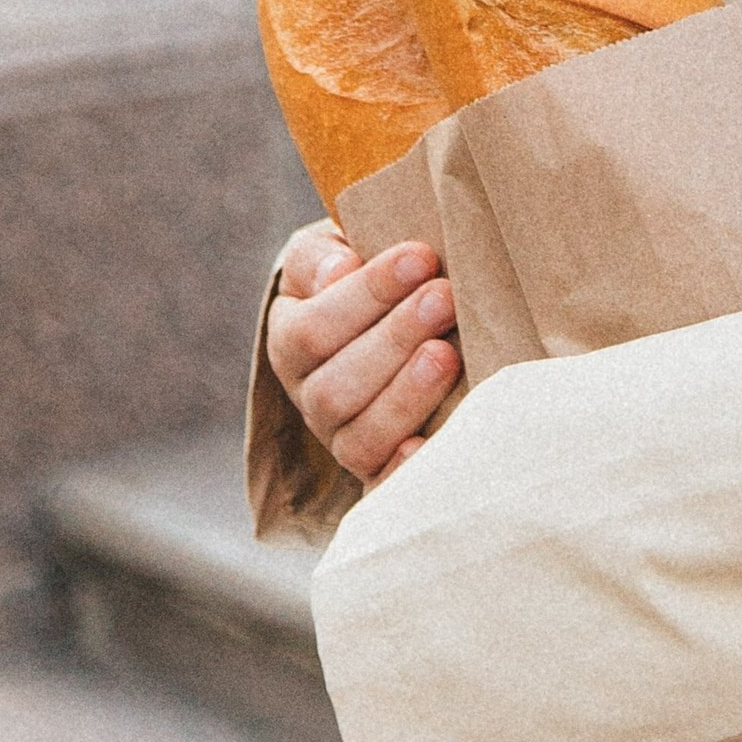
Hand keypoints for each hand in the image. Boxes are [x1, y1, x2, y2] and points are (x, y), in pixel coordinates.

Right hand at [266, 222, 459, 485]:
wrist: (395, 319)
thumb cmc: (367, 275)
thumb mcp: (332, 253)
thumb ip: (321, 256)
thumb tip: (336, 271)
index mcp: (292, 340)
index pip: (313, 328)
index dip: (368, 293)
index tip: (421, 256)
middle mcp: (311, 397)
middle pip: (335, 387)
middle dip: (394, 339)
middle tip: (444, 297)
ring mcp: (344, 440)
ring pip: (358, 437)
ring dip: (405, 396)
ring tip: (448, 353)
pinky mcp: (380, 471)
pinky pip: (381, 487)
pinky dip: (400, 472)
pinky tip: (425, 445)